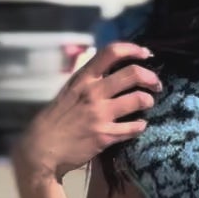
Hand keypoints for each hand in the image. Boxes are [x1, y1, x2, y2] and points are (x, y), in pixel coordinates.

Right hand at [11, 41, 162, 181]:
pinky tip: (139, 126)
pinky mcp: (105, 136)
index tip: (145, 54)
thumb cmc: (56, 118)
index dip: (133, 49)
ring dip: (148, 101)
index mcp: (83, 78)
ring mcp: (100, 114)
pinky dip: (141, 126)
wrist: (42, 148)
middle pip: (132, 74)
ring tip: (147, 103)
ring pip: (138, 100)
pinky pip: (134, 128)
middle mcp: (93, 92)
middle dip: (151, 77)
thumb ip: (89, 80)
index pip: (111, 52)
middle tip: (155, 84)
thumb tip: (111, 70)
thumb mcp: (69, 90)